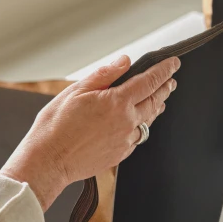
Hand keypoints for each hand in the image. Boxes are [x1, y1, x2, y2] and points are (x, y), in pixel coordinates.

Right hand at [1, 54, 179, 209]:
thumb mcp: (76, 91)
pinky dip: (142, 126)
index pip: (149, 81)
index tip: (173, 63)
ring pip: (149, 121)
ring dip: (156, 108)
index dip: (164, 70)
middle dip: (165, 89)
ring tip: (160, 100)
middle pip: (154, 101)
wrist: (49, 161)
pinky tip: (139, 123)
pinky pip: (138, 137)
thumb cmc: (55, 126)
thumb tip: (124, 61)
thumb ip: (104, 74)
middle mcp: (126, 122)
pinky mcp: (121, 154)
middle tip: (171, 81)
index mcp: (116, 103)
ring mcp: (126, 140)